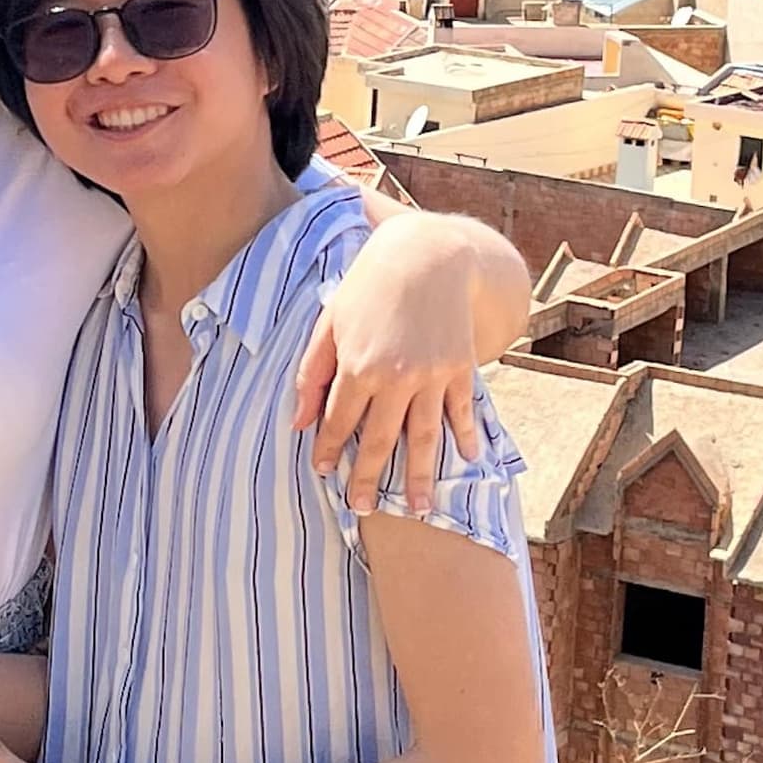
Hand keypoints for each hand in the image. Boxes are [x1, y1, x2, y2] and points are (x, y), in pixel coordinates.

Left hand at [295, 205, 490, 517]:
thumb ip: (312, 372)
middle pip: (379, 441)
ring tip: (417, 507)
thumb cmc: (370, 284)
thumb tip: (298, 421)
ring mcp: (433, 376)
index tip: (323, 473)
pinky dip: (464, 437)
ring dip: (419, 476)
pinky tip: (464, 461)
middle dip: (368, 478)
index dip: (329, 450)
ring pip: (424, 438)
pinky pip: (461, 412)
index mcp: (359, 366)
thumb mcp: (331, 321)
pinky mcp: (461, 368)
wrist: (429, 253)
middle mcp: (397, 377)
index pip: (339, 422)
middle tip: (361, 508)